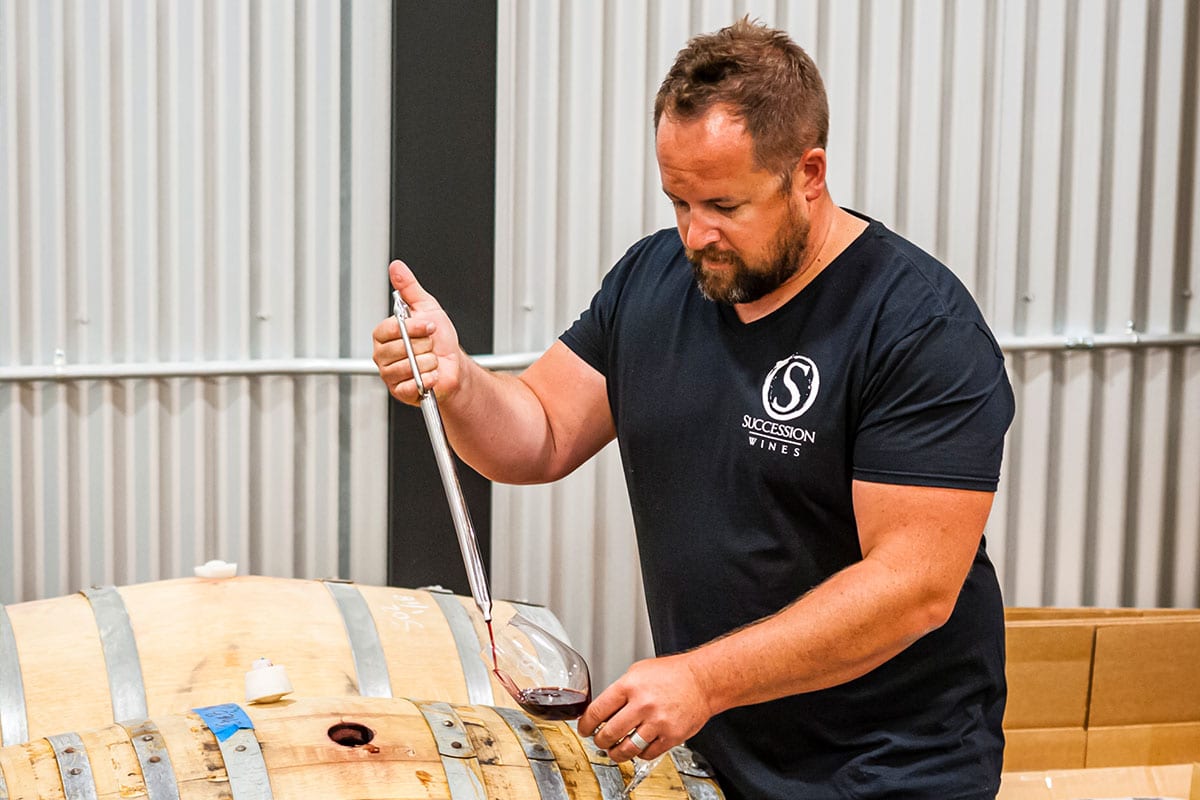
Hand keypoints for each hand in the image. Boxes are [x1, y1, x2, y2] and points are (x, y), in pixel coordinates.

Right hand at [372, 260, 464, 404]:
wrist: (453, 365)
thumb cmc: (439, 339)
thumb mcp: (427, 307)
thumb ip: (409, 288)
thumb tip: (396, 268)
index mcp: (385, 334)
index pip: (391, 329)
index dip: (413, 327)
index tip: (429, 325)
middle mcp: (383, 355)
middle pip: (402, 348)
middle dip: (425, 345)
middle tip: (429, 345)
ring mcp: (390, 374)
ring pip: (410, 366)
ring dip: (429, 362)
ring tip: (431, 360)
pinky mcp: (400, 391)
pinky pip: (413, 384)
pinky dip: (429, 378)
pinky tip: (432, 374)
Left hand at [578, 653, 714, 763]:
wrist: (702, 680)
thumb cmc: (672, 674)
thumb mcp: (638, 671)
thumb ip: (619, 690)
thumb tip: (602, 708)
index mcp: (630, 686)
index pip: (597, 711)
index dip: (586, 725)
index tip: (584, 729)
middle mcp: (643, 704)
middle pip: (609, 734)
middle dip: (599, 741)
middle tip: (599, 741)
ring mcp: (657, 722)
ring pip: (627, 749)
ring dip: (616, 753)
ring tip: (614, 750)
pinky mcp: (671, 736)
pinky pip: (647, 754)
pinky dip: (639, 753)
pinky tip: (638, 746)